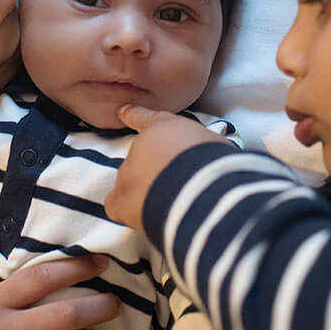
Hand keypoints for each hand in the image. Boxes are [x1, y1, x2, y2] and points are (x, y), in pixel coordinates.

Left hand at [105, 104, 228, 230]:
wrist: (200, 191)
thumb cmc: (214, 164)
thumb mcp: (215, 146)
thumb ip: (202, 149)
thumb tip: (208, 161)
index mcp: (164, 126)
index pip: (144, 118)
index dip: (134, 116)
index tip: (123, 112)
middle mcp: (140, 146)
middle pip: (140, 158)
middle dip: (155, 171)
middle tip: (177, 186)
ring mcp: (128, 172)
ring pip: (129, 182)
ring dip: (145, 192)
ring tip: (169, 207)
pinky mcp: (122, 200)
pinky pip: (115, 205)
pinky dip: (125, 210)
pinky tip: (141, 217)